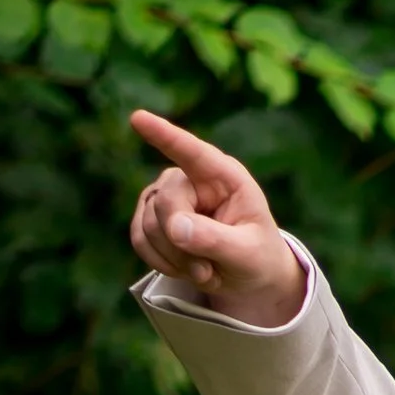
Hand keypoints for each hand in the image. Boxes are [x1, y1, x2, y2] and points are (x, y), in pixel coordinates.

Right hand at [128, 111, 308, 325]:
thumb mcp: (248, 254)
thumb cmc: (256, 257)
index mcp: (224, 177)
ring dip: (176, 260)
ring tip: (205, 269)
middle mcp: (190, 178)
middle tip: (209, 270)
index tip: (138, 118)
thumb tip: (176, 227)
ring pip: (149, 226)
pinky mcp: (150, 216)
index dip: (164, 135)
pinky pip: (139, 240)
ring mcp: (166, 195)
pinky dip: (161, 262)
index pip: (192, 153)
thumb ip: (216, 239)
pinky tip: (185, 268)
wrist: (246, 276)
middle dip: (183, 245)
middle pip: (166, 204)